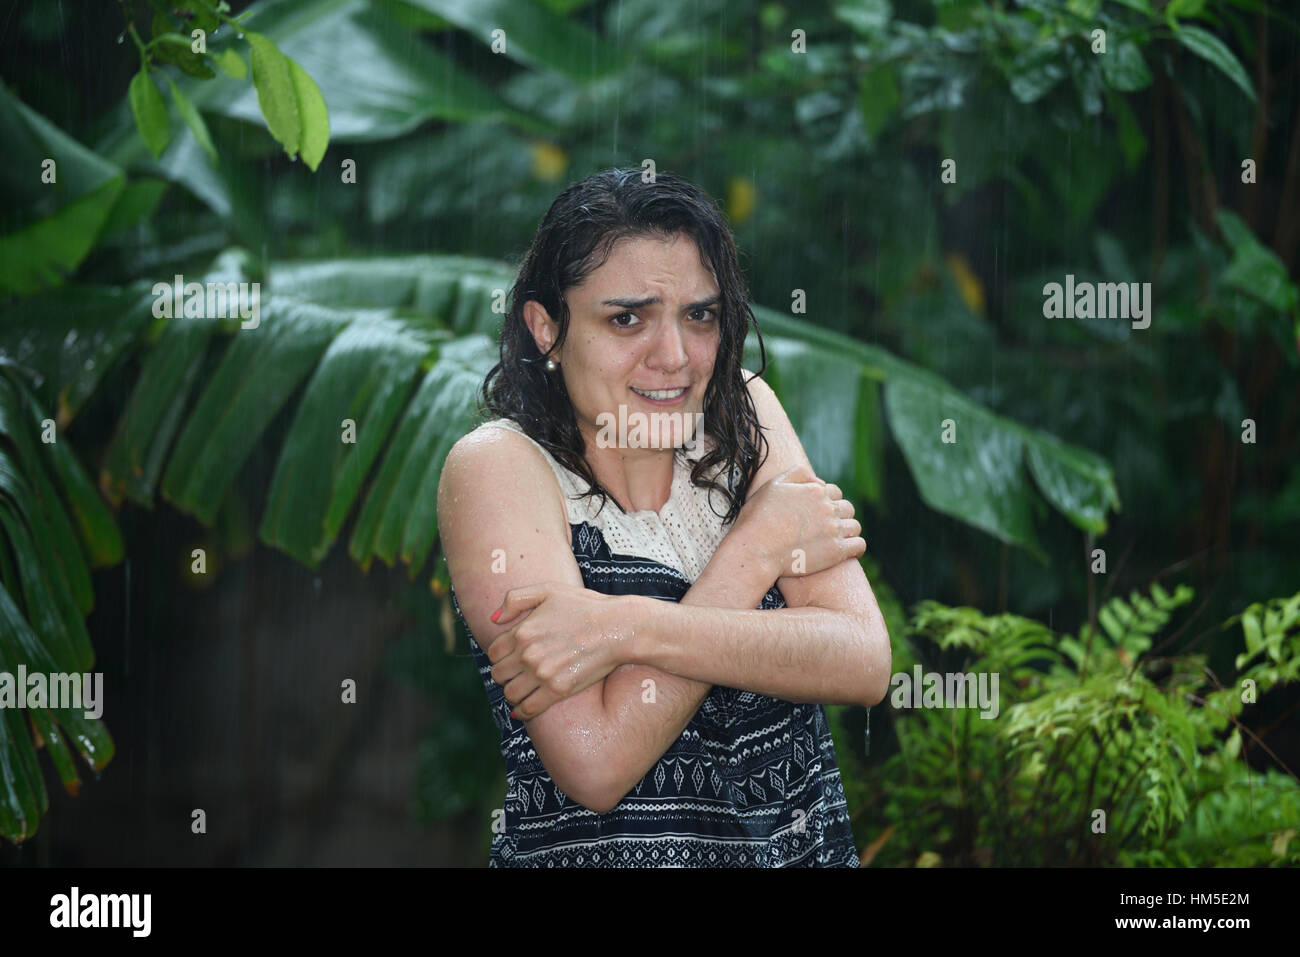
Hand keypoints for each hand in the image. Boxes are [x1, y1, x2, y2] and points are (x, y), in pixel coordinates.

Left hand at [486, 581, 632, 720]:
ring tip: (522, 690)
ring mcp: (542, 673)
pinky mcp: (558, 690)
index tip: (510, 658)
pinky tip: (524, 709)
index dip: (499, 656)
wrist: (618, 628)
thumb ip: (515, 599)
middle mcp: (528, 654)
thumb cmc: (586, 606)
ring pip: (510, 693)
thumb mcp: (548, 590)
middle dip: (505, 674)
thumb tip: (494, 619)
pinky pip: (528, 708)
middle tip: (516, 674)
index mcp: (523, 631)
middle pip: (498, 674)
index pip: (493, 653)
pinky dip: (522, 711)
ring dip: (513, 693)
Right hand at [731, 463, 864, 579]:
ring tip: (835, 539)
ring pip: (854, 526)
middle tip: (825, 526)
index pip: (834, 491)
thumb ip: (797, 474)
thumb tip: (818, 480)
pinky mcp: (836, 551)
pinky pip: (859, 545)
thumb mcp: (773, 485)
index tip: (818, 511)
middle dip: (838, 515)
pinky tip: (846, 550)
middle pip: (846, 507)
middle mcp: (828, 508)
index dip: (827, 500)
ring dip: (847, 530)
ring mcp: (833, 530)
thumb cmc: (758, 518)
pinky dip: (855, 547)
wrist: (756, 549)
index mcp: (815, 491)